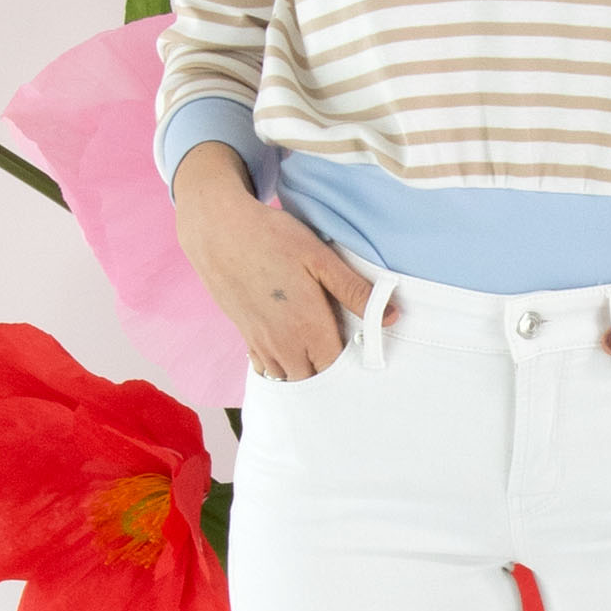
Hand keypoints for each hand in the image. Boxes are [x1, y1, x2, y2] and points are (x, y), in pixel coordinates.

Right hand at [171, 144, 392, 380]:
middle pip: (314, 379)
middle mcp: (284, 343)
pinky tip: (292, 347)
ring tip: (319, 349)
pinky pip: (267, 368)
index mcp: (308, 327)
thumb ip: (355, 291)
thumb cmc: (272, 238)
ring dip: (305, 371)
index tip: (362, 347)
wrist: (218, 231)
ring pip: (289, 377)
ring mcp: (261, 343)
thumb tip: (392, 317)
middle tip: (342, 346)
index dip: (352, 363)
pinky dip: (282, 366)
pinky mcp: (246, 336)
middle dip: (330, 371)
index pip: (338, 368)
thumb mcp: (320, 258)